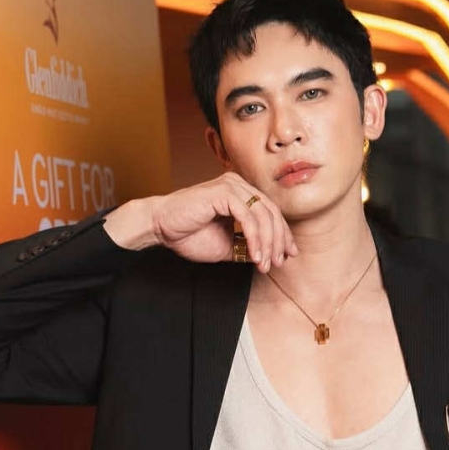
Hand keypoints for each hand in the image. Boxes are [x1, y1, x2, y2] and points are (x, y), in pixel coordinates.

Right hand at [104, 172, 297, 272]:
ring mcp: (231, 186)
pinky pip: (248, 217)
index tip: (288, 256)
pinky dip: (255, 238)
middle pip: (272, 213)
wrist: (160, 227)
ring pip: (263, 215)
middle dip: (279, 240)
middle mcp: (238, 185)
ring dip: (268, 243)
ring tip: (265, 264)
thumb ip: (247, 247)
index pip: (271, 213)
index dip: (282, 235)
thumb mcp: (226, 246)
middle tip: (278, 262)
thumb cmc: (188, 234)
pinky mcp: (223, 192)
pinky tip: (255, 255)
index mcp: (241, 194)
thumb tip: (269, 257)